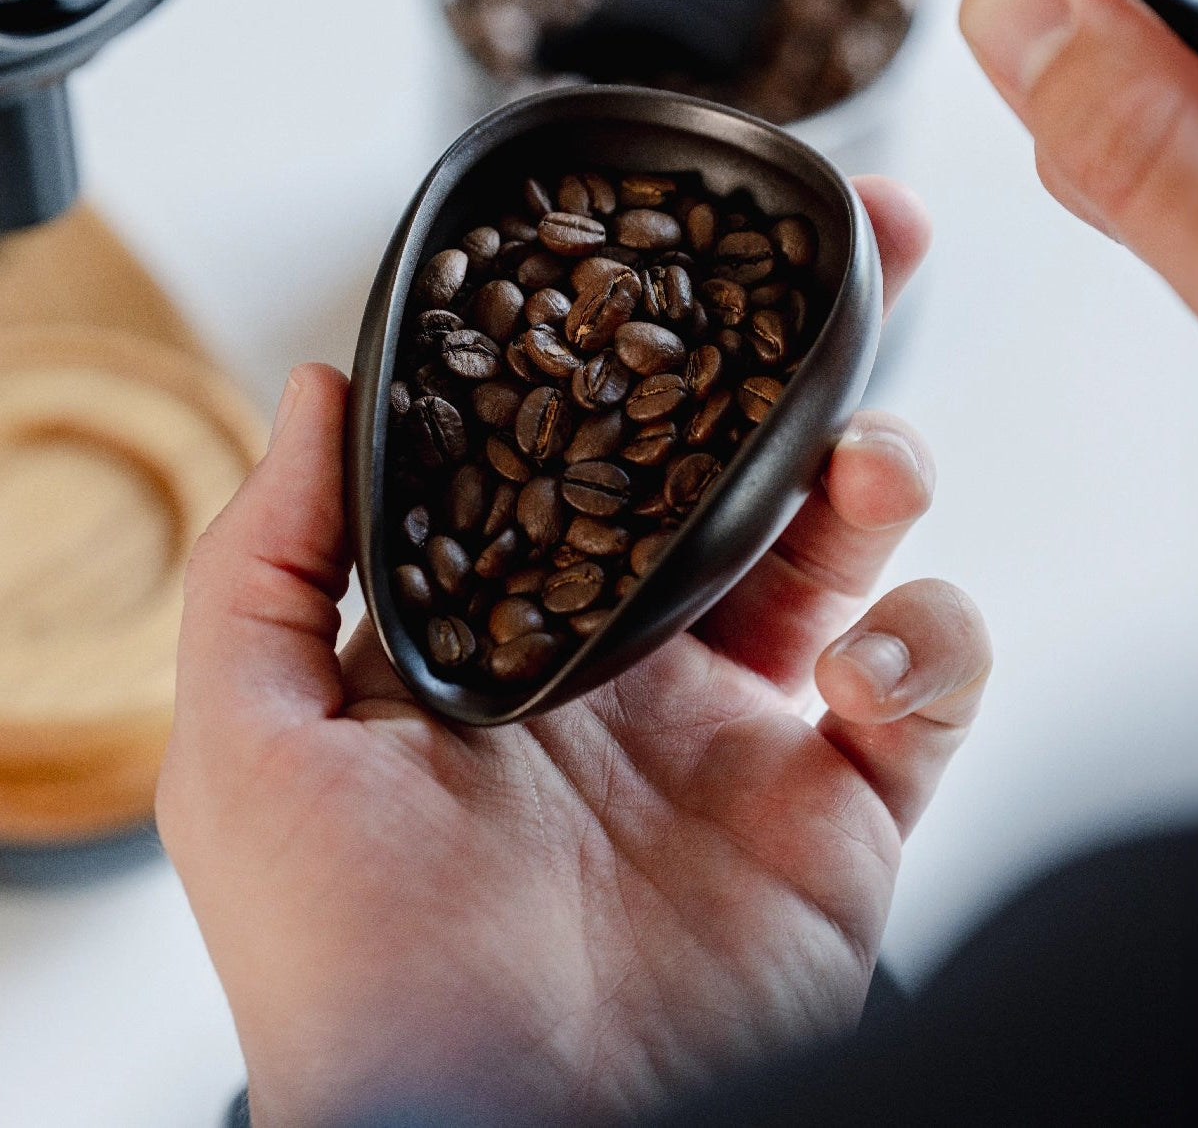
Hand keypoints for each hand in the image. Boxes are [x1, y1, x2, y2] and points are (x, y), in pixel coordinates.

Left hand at [157, 180, 989, 1127]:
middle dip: (799, 363)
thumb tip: (317, 385)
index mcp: (517, 616)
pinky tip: (873, 665)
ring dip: (879, 473)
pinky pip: (930, 682)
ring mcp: (745, 722)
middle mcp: (635, 652)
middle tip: (859, 262)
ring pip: (845, 548)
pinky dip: (935, 642)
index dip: (636, 343)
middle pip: (734, 468)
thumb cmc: (345, 964)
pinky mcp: (842, 800)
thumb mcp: (248, 745)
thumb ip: (267, 559)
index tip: (678, 248)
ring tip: (873, 457)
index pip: (592, 442)